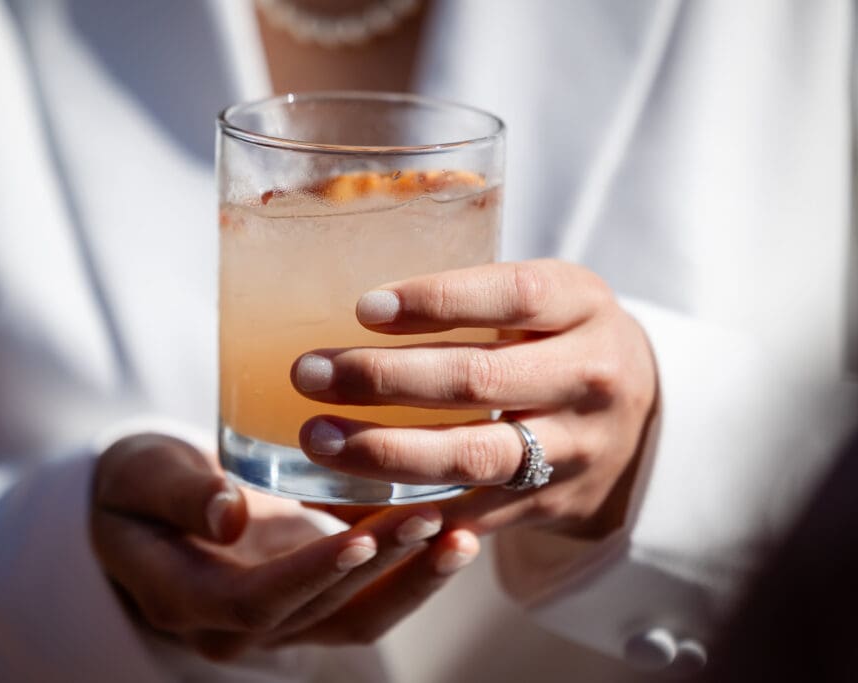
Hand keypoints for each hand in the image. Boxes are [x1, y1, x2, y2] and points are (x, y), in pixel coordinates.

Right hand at [90, 434, 479, 659]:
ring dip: (411, 582)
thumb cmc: (134, 485)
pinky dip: (408, 573)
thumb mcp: (139, 476)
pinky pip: (364, 601)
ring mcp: (276, 620)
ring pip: (354, 618)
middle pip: (320, 611)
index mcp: (183, 598)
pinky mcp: (306, 602)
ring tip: (461, 535)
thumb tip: (227, 515)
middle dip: (381, 567)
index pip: (254, 601)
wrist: (142, 510)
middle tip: (435, 517)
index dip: (310, 575)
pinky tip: (448, 531)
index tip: (360, 539)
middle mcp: (233, 626)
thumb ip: (179, 493)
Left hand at [291, 259, 656, 537]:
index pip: (511, 295)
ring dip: (385, 451)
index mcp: (581, 305)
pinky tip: (349, 499)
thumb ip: (476, 291)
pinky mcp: (549, 502)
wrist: (639, 420)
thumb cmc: (563, 339)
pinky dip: (409, 510)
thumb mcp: (548, 295)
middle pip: (479, 380)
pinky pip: (472, 512)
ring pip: (473, 456)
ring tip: (317, 437)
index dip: (436, 301)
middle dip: (384, 379)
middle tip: (309, 373)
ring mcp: (573, 448)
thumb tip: (351, 287)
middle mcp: (586, 377)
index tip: (363, 308)